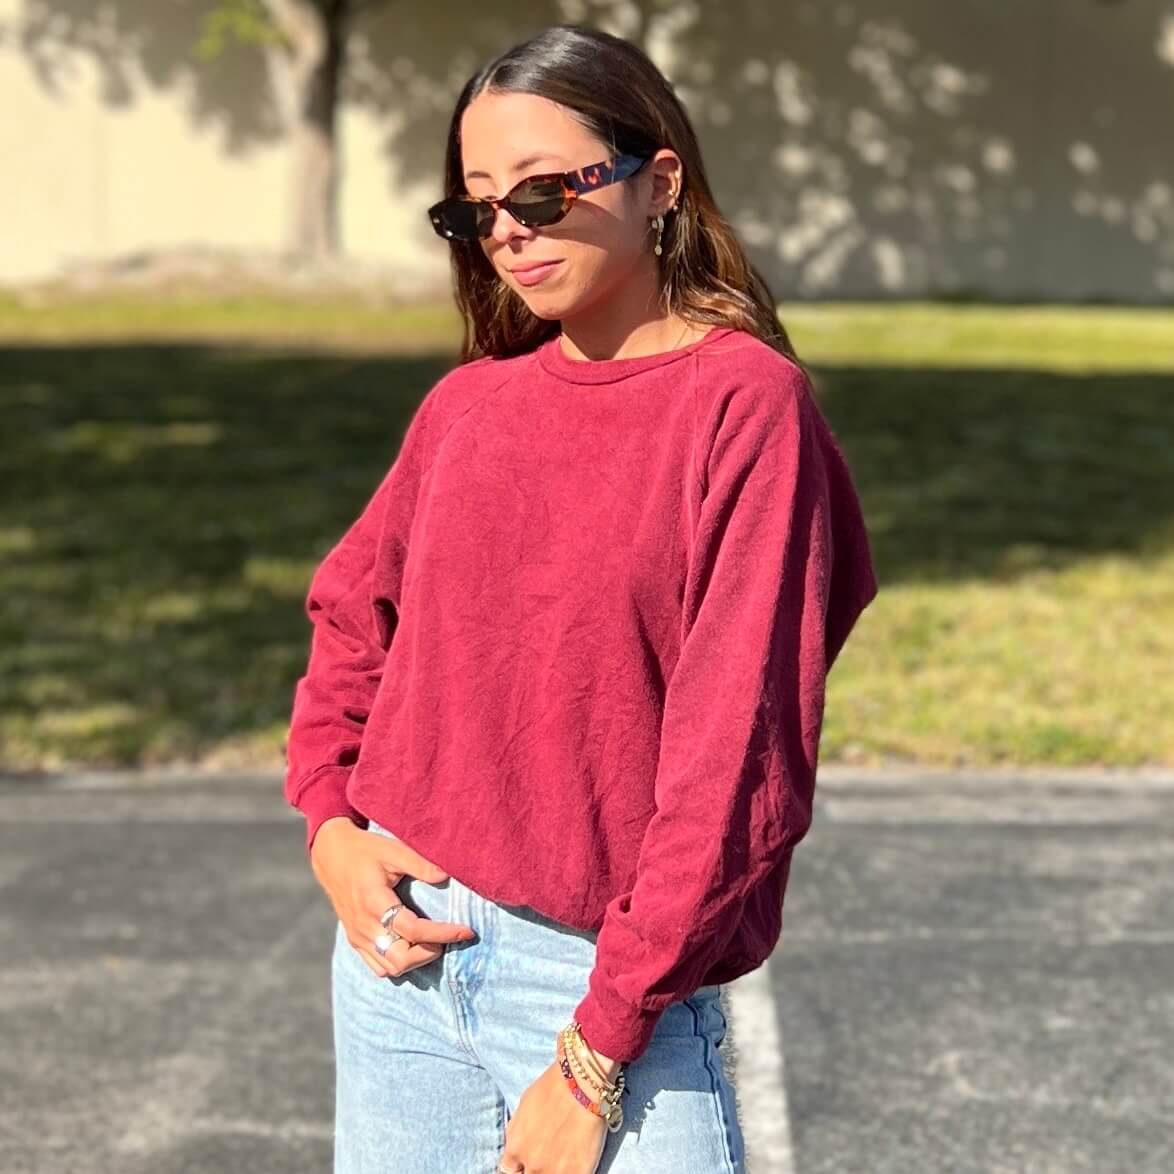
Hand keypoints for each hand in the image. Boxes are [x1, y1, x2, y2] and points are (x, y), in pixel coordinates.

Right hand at [311, 817, 475, 977]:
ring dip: (416, 960)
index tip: (466, 930)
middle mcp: (364, 925)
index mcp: (374, 902)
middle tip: (448, 936)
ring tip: (435, 941)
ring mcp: (358, 936)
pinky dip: (399, 963)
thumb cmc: (366, 850)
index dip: (443, 933)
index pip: (413, 930)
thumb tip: (448, 875)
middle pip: (400, 960)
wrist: (331, 855)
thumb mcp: (393, 849)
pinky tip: (414, 947)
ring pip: (390, 968)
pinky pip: (378, 966)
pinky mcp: (355, 941)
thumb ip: (420, 863)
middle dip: (430, 953)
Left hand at [497, 1060, 609, 1173]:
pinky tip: (576, 1160)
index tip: (526, 1160)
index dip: (519, 1165)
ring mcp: (555, 1172)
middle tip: (547, 1154)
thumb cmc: (552, 1087)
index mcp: (516, 1148)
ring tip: (563, 1156)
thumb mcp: (523, 1108)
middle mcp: (532, 1164)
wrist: (581, 1083)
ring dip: (554, 1169)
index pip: (509, 1170)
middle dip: (535, 1167)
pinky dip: (573, 1171)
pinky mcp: (578, 1173)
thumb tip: (518, 1144)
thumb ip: (518, 1132)